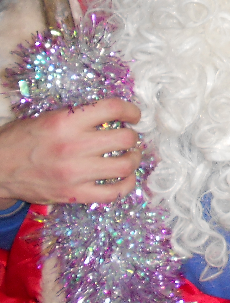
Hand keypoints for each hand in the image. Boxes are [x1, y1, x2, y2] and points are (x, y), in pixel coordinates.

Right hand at [0, 99, 141, 206]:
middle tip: (129, 138)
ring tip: (130, 156)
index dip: (131, 110)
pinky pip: (112, 193)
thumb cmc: (23, 139)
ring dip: (134, 159)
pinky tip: (125, 178)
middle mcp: (73, 146)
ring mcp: (75, 173)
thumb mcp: (49, 117)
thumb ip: (80, 116)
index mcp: (66, 121)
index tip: (134, 115)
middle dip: (133, 137)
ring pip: (124, 166)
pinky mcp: (74, 194)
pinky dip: (126, 185)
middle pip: (125, 138)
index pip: (113, 108)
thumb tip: (114, 116)